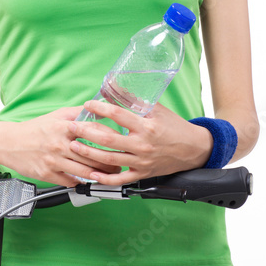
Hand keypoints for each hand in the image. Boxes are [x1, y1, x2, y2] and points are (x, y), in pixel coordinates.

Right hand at [1, 105, 123, 188]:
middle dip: (110, 162)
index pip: (94, 132)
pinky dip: (81, 182)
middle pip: (92, 155)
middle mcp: (59, 144)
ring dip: (100, 175)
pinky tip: (88, 181)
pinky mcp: (48, 174)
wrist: (10, 143)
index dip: (110, 138)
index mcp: (63, 127)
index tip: (120, 142)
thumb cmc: (35, 129)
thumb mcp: (56, 115)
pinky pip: (70, 181)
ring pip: (84, 171)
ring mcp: (54, 161)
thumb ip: (77, 113)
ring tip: (109, 176)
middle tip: (120, 165)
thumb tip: (97, 108)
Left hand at [69, 99, 213, 184]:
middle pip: (108, 139)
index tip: (88, 104)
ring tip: (73, 146)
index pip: (118, 115)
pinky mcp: (143, 174)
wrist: (194, 149)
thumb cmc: (175, 127)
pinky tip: (91, 174)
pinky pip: (120, 180)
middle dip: (86, 132)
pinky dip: (104, 178)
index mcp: (146, 126)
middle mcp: (142, 145)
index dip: (100, 108)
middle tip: (71, 127)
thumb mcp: (157, 109)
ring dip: (89, 153)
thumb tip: (114, 86)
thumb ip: (135, 100)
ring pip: (110, 160)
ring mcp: (141, 162)